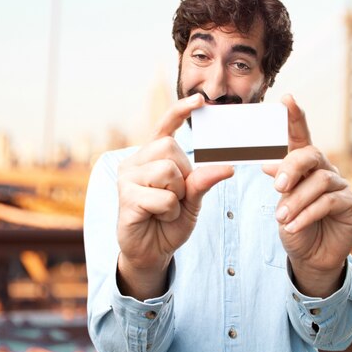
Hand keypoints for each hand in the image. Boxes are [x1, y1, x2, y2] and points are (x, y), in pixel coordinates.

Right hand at [116, 94, 233, 299]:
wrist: (152, 252)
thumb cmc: (169, 222)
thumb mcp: (192, 200)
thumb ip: (203, 181)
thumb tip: (226, 167)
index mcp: (151, 157)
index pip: (164, 127)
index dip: (180, 111)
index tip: (199, 99)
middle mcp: (135, 162)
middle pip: (170, 148)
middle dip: (182, 174)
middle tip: (175, 196)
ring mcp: (127, 178)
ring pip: (167, 171)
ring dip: (176, 195)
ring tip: (165, 209)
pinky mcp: (125, 198)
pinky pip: (163, 197)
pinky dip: (169, 211)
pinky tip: (157, 218)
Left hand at [263, 95, 351, 297]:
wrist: (311, 255)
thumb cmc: (294, 223)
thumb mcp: (281, 203)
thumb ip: (280, 181)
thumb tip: (267, 163)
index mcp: (304, 165)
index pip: (300, 136)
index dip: (295, 117)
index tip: (287, 99)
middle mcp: (324, 169)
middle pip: (311, 154)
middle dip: (292, 167)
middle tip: (278, 187)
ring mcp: (339, 185)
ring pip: (319, 181)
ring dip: (296, 200)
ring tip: (282, 218)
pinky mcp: (348, 204)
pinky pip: (328, 202)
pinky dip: (307, 214)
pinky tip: (293, 226)